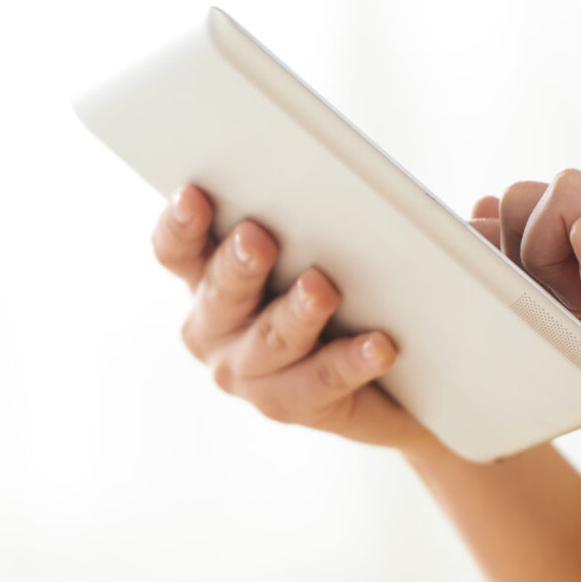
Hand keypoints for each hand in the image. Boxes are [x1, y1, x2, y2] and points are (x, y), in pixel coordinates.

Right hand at [150, 185, 426, 449]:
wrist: (403, 372)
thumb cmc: (354, 283)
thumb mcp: (327, 241)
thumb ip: (309, 216)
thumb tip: (326, 174)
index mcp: (208, 276)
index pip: (177, 248)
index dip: (179, 224)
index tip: (195, 193)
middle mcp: (214, 328)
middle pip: (216, 293)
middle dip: (236, 265)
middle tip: (259, 236)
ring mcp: (247, 375)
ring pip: (264, 344)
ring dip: (292, 316)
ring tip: (323, 288)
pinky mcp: (293, 407)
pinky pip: (319, 385)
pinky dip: (349, 362)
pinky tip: (380, 344)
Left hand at [477, 170, 580, 515]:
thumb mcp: (566, 334)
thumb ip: (527, 275)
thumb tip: (474, 216)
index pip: (526, 204)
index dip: (502, 249)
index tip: (526, 305)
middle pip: (530, 192)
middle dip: (516, 252)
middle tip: (556, 314)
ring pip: (559, 191)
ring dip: (544, 257)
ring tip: (579, 315)